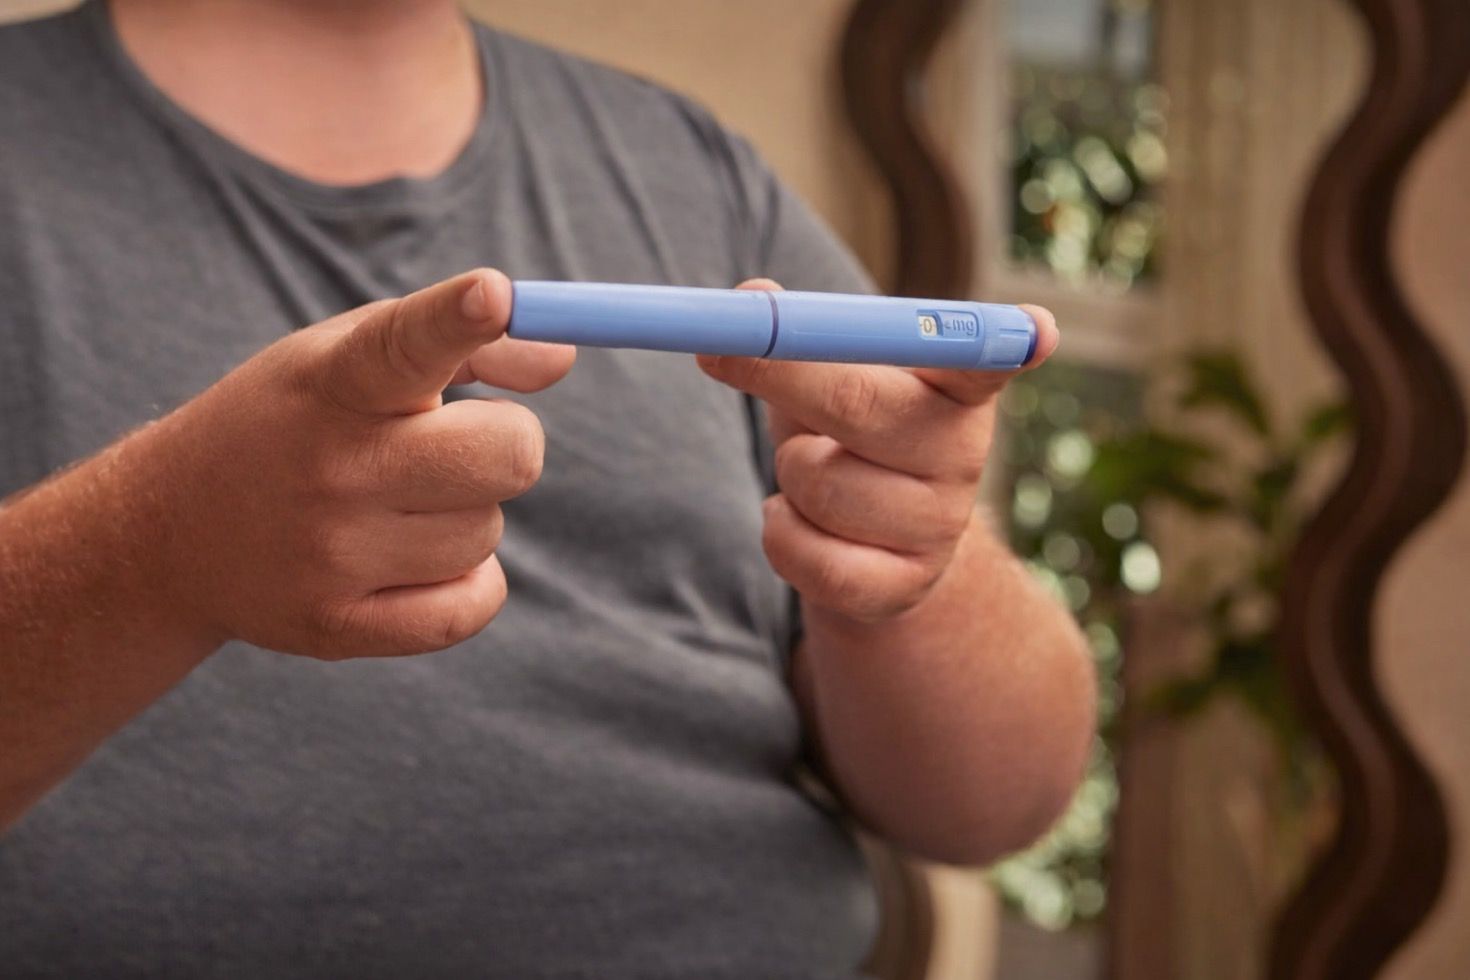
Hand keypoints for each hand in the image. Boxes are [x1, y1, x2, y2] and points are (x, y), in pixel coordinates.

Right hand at [142, 269, 574, 658]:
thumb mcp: (352, 360)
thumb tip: (561, 354)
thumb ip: (464, 345)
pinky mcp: (337, 627)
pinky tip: (415, 558)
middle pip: (507, 456)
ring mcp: (331, 554)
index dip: (456, 319)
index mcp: (333, 382)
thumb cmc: (295, 424)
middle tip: (458, 444)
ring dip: (468, 514)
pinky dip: (469, 585)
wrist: (169, 532)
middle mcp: (332, 467)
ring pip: (489, 531)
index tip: (492, 295)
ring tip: (399, 504)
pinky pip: (473, 606)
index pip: (404, 345)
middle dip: (508, 444)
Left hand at [698, 279, 1057, 622]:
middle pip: (863, 406)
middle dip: (779, 375)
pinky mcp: (903, 587)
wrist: (871, 540)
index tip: (1037, 330)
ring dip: (784, 471)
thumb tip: (751, 293)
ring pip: (816, 483)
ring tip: (808, 469)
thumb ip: (799, 329)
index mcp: (957, 386)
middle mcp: (964, 453)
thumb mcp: (831, 373)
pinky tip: (794, 519)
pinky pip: (806, 555)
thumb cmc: (849, 433)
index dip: (1007, 343)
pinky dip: (776, 532)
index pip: (985, 358)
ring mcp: (939, 527)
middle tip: (716, 353)